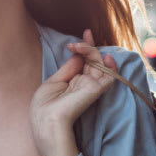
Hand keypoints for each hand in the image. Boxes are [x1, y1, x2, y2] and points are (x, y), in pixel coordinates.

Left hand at [29, 30, 116, 155]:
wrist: (46, 122)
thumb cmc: (44, 106)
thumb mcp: (53, 82)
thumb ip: (69, 68)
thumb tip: (78, 55)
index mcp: (72, 82)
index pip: (84, 61)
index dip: (86, 47)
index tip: (86, 33)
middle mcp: (83, 83)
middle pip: (92, 60)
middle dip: (90, 45)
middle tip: (86, 33)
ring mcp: (91, 86)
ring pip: (99, 64)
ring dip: (92, 51)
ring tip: (80, 45)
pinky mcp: (96, 90)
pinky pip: (109, 76)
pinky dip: (110, 66)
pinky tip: (105, 56)